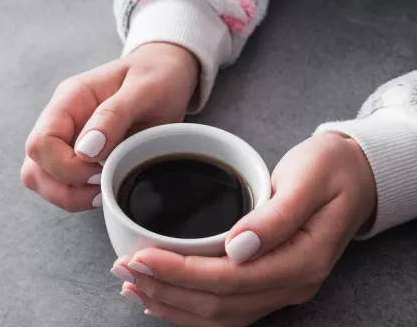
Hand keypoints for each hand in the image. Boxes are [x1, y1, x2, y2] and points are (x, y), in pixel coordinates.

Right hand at [21, 43, 198, 211]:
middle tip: (103, 185)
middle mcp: (61, 119)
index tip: (100, 169)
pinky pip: (61, 183)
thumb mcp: (145, 89)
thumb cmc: (157, 75)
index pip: (41, 143)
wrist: (167, 72)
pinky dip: (78, 195)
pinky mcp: (78, 154)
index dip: (66, 167)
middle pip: (35, 167)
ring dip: (69, 195)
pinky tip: (104, 189)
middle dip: (66, 188)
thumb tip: (85, 151)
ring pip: (41, 180)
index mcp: (71, 99)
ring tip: (103, 191)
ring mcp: (67, 138)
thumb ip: (113, 116)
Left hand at [110, 133, 375, 326]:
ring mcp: (282, 288)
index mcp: (302, 260)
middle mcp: (292, 284)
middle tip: (124, 269)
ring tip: (133, 285)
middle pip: (218, 304)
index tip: (141, 257)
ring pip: (219, 314)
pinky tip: (162, 298)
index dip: (180, 273)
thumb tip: (236, 247)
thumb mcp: (307, 179)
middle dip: (166, 290)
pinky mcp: (271, 283)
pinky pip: (227, 308)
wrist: (357, 175)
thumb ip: (275, 217)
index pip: (230, 279)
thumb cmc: (331, 169)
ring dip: (172, 303)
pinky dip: (189, 307)